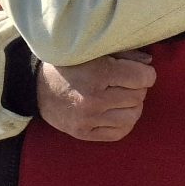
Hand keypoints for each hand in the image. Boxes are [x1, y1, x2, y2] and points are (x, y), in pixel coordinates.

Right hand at [36, 50, 155, 141]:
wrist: (35, 87)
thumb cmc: (66, 64)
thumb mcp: (91, 52)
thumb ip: (121, 54)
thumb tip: (149, 63)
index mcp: (96, 73)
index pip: (142, 78)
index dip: (145, 73)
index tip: (139, 71)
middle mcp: (94, 99)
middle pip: (138, 96)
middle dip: (136, 88)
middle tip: (124, 81)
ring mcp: (89, 119)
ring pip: (133, 116)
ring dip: (131, 105)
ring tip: (120, 97)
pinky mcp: (85, 134)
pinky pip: (120, 132)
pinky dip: (124, 121)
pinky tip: (115, 111)